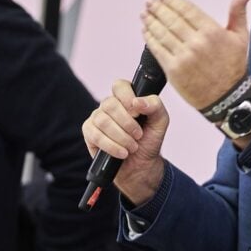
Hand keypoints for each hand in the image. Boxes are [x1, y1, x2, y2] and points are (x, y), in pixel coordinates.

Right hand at [81, 79, 169, 204]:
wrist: (141, 165)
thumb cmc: (149, 139)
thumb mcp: (160, 121)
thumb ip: (155, 106)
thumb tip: (138, 102)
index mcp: (126, 97)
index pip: (120, 86)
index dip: (128, 98)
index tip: (138, 114)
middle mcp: (109, 105)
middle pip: (110, 104)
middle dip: (127, 123)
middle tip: (138, 135)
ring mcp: (97, 118)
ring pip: (102, 120)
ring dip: (121, 136)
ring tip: (132, 147)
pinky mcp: (89, 133)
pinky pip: (95, 135)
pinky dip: (112, 146)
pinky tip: (122, 153)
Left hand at [142, 0, 250, 109]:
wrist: (228, 98)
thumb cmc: (234, 67)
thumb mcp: (241, 37)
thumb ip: (238, 11)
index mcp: (212, 32)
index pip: (187, 9)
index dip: (172, 0)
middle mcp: (197, 43)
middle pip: (171, 19)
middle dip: (158, 8)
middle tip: (150, 2)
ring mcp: (184, 57)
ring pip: (162, 33)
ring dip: (151, 21)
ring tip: (145, 14)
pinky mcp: (174, 71)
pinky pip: (158, 50)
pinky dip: (149, 39)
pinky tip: (146, 31)